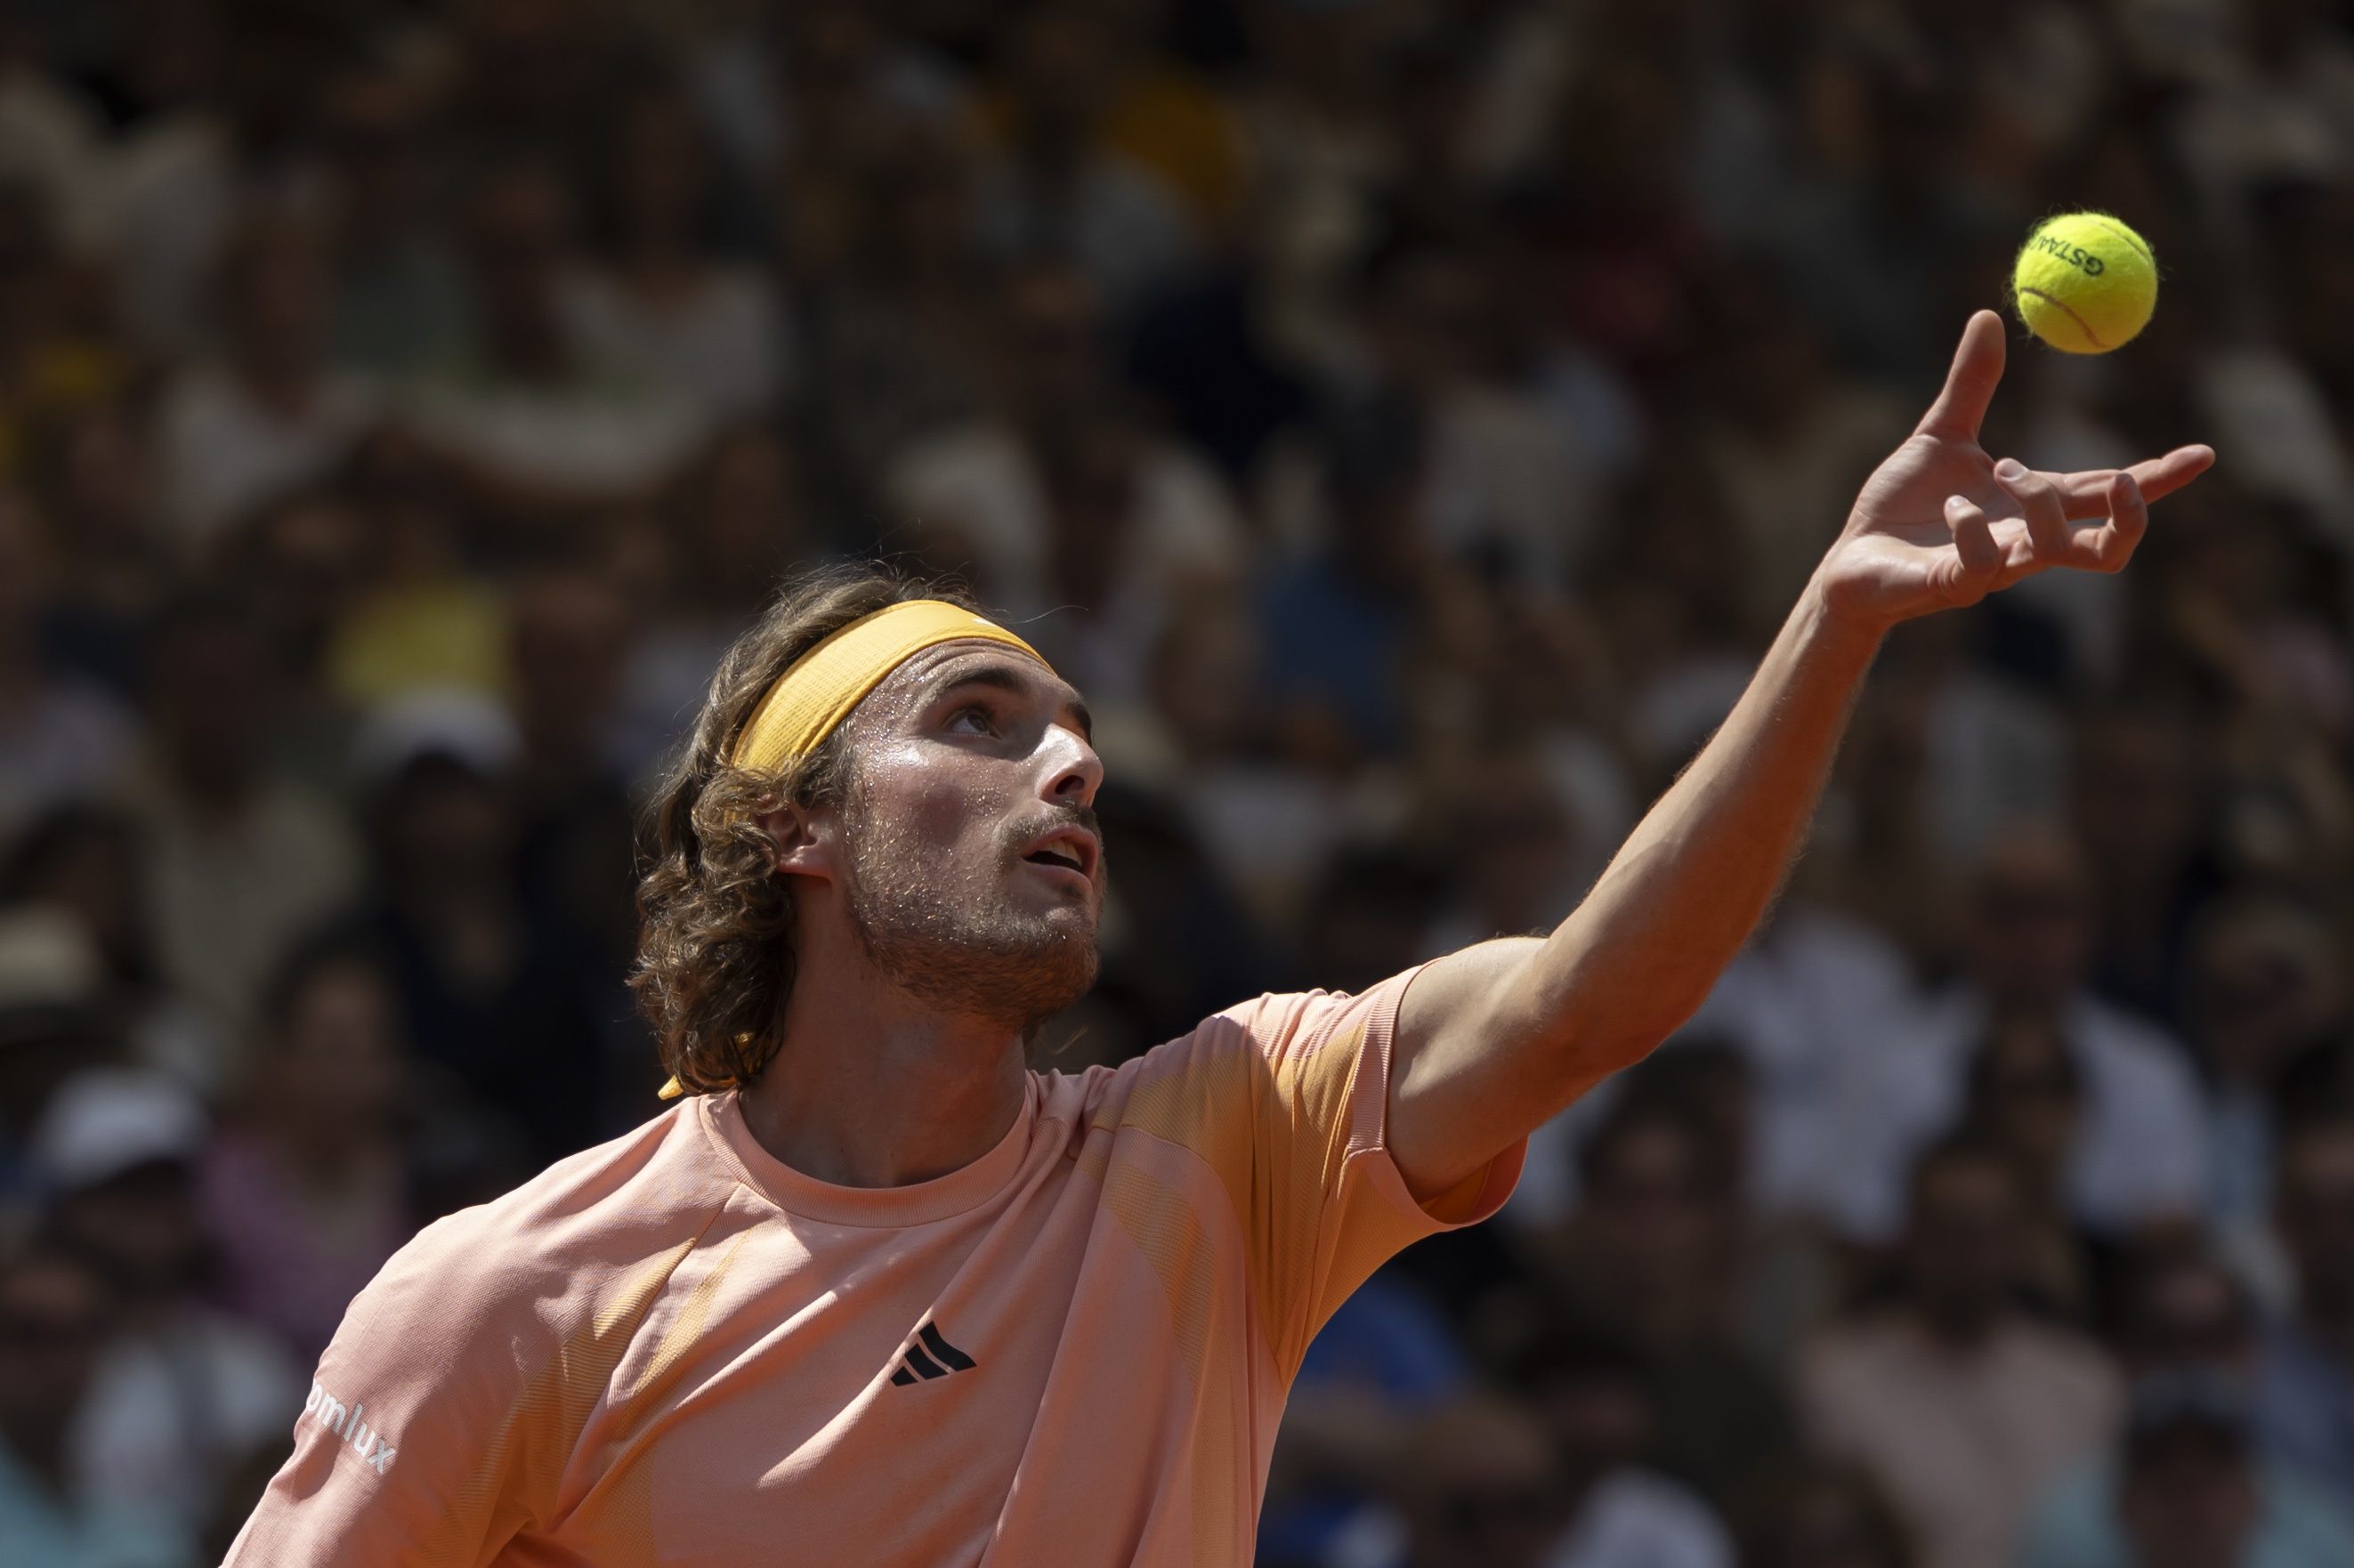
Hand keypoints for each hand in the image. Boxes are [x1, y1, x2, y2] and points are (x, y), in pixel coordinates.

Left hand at [1817, 309, 2213, 630]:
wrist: (1849, 560)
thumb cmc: (1899, 507)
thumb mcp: (1941, 435)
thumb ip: (1972, 384)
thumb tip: (1989, 314)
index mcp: (2031, 505)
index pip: (2108, 494)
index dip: (2158, 478)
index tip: (2203, 452)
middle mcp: (2024, 542)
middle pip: (2107, 547)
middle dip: (2130, 515)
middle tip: (2122, 481)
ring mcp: (1992, 569)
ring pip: (2055, 553)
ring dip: (2041, 504)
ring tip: (2002, 470)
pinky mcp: (1950, 586)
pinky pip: (1981, 566)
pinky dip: (1975, 529)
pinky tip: (1953, 506)